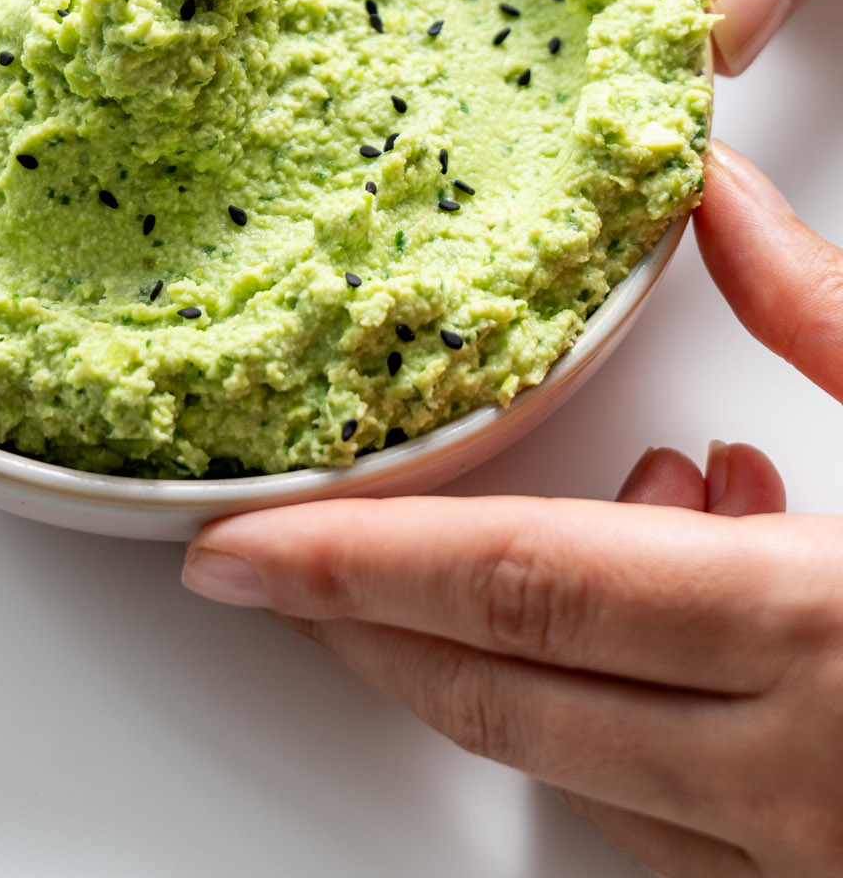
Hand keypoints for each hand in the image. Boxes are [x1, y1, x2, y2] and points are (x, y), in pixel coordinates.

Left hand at [182, 142, 842, 875]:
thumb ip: (835, 311)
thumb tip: (716, 196)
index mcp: (818, 635)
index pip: (518, 589)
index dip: (353, 564)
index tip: (228, 550)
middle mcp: (796, 775)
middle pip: (506, 690)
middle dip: (367, 624)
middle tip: (270, 562)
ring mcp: (814, 853)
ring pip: (574, 761)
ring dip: (489, 661)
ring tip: (481, 548)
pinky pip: (672, 815)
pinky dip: (621, 713)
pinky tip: (681, 585)